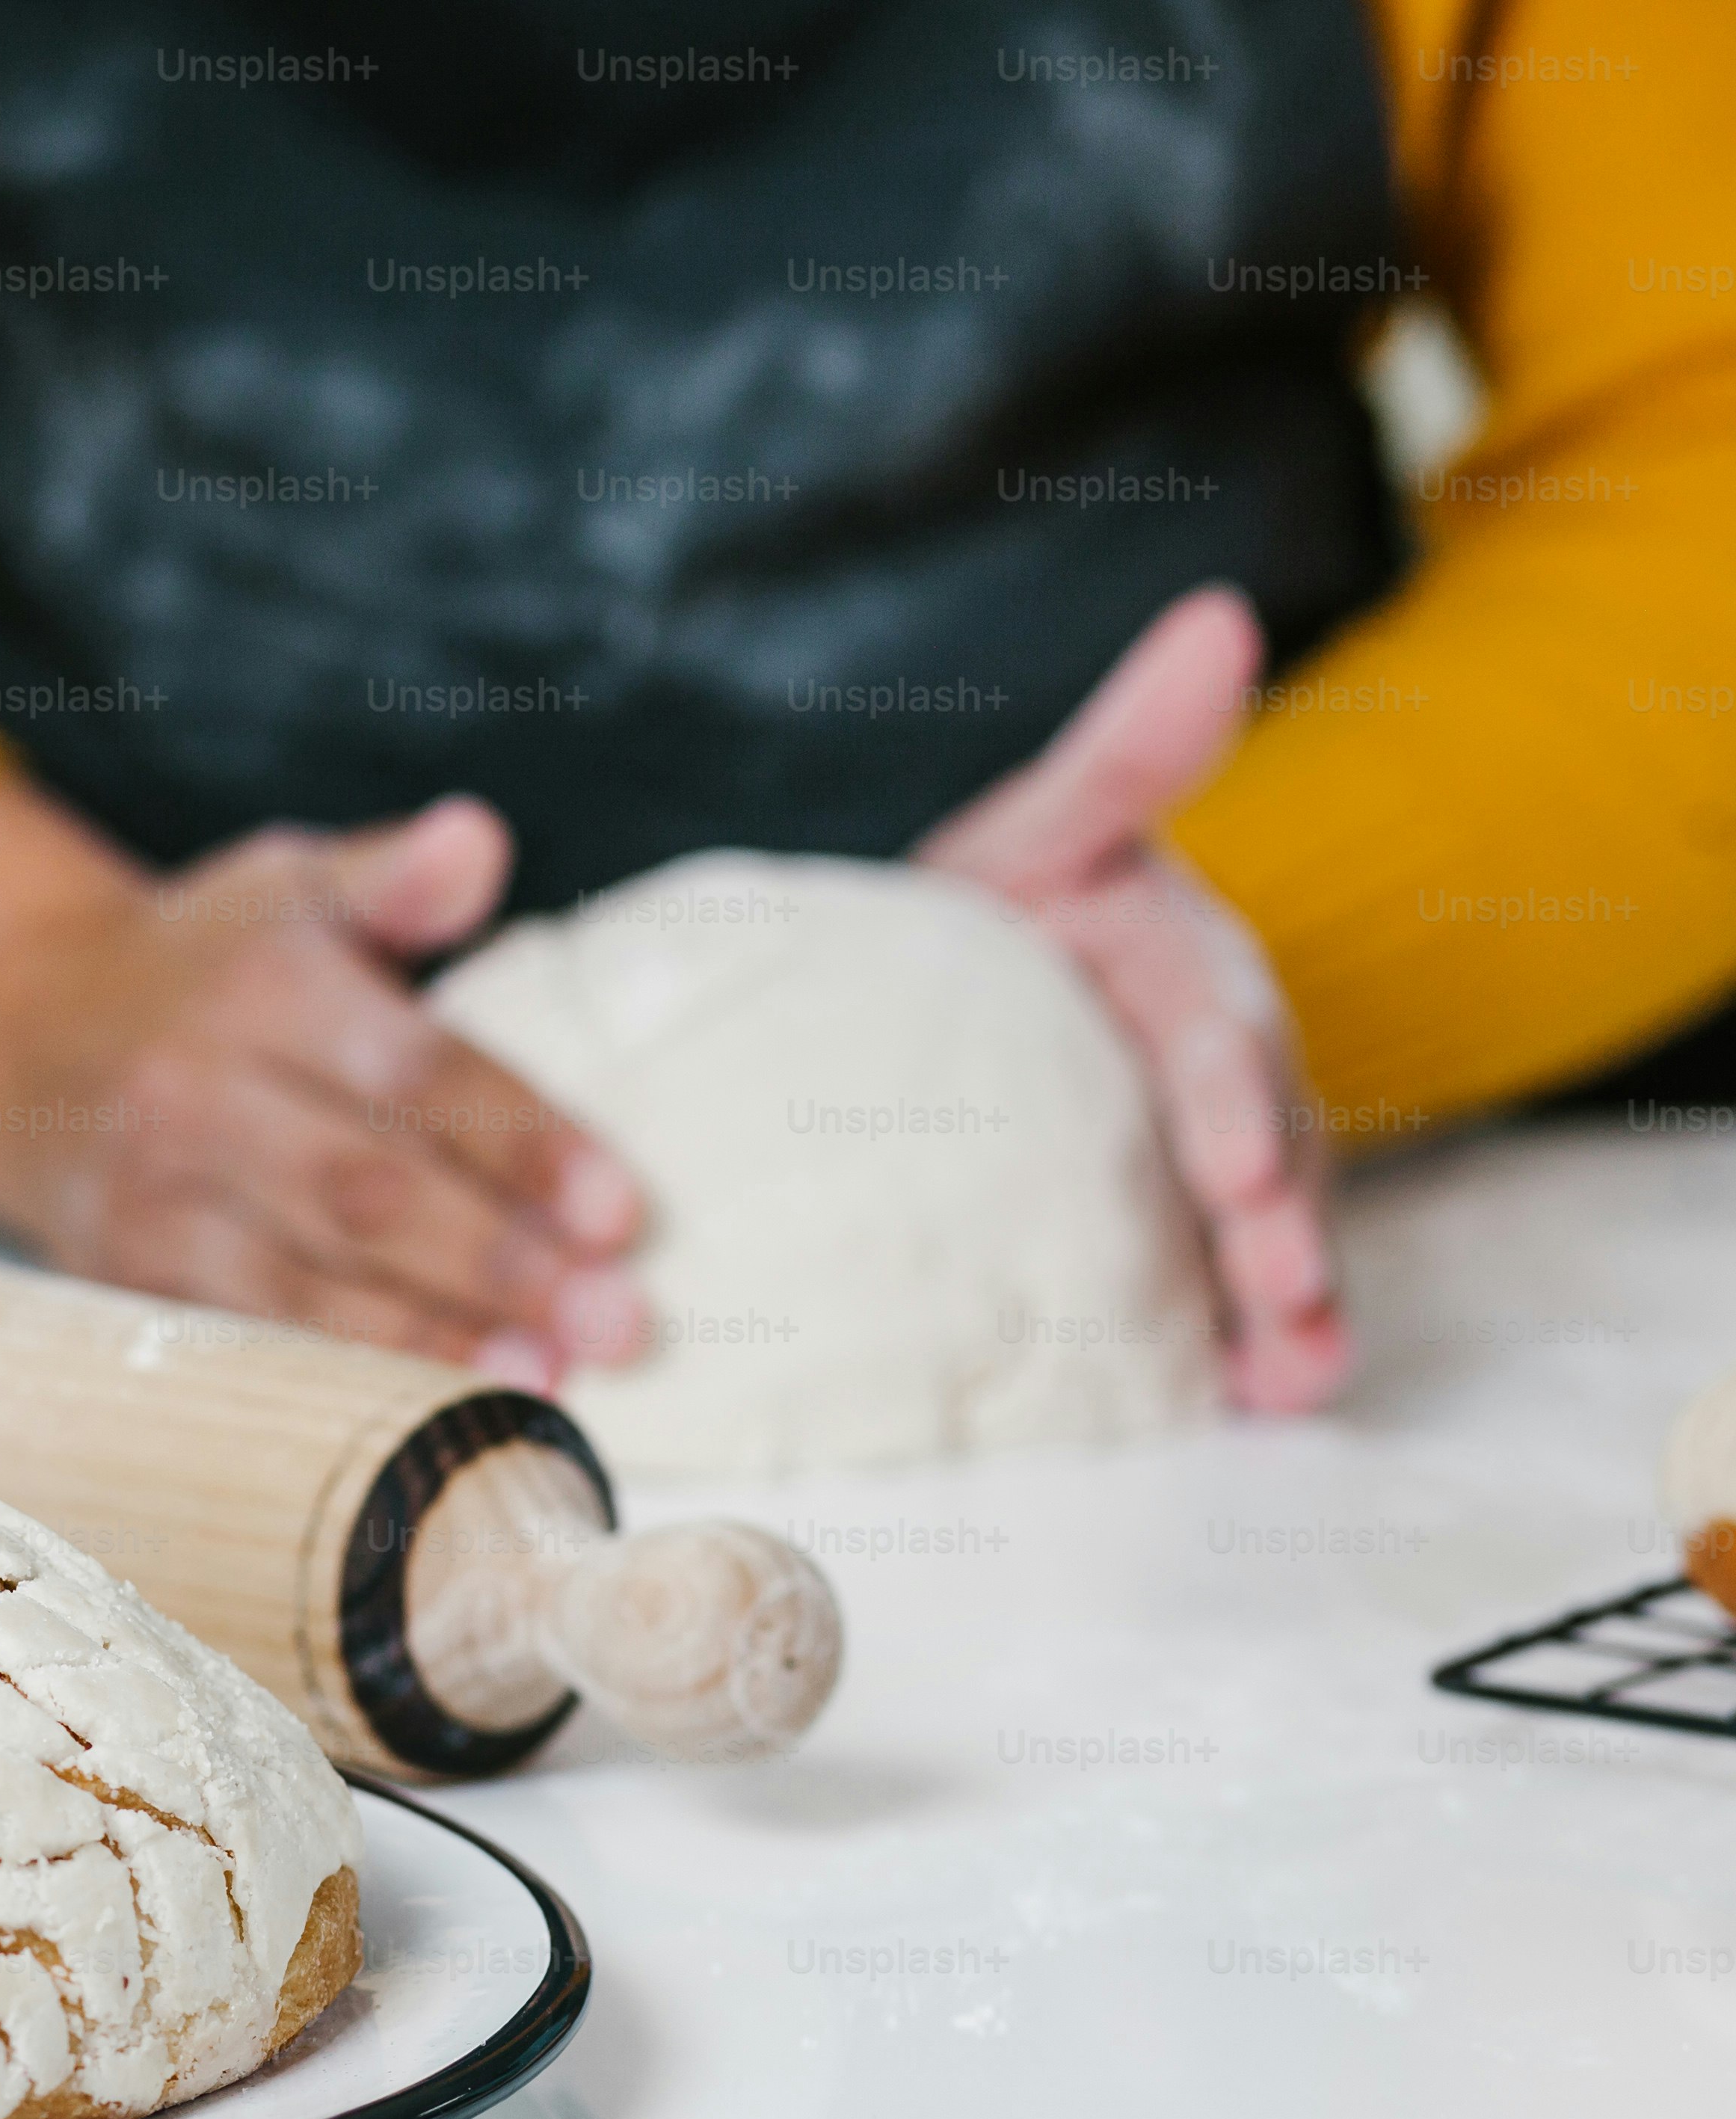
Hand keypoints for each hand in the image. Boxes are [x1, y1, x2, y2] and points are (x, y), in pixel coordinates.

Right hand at [0, 773, 647, 1384]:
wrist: (18, 1031)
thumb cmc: (207, 966)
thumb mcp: (290, 888)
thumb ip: (395, 878)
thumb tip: (477, 840)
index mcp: (260, 985)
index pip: (412, 1072)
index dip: (520, 1144)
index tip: (622, 1211)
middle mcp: (193, 1091)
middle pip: (363, 1190)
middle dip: (496, 1261)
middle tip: (619, 1320)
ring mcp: (151, 1197)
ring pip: (302, 1283)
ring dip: (430, 1340)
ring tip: (546, 1380)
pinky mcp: (126, 1277)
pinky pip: (246, 1340)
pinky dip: (344, 1384)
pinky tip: (436, 1414)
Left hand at [914, 586, 1347, 1411]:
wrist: (919, 1004)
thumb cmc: (981, 912)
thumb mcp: (1033, 829)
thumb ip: (1124, 749)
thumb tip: (1220, 622)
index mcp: (1176, 965)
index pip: (1216, 1030)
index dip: (1235, 1097)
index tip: (1242, 1171)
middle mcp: (1206, 1058)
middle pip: (1256, 1142)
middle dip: (1278, 1222)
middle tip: (1279, 1292)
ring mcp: (1192, 1146)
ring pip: (1258, 1224)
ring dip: (1289, 1302)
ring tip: (1294, 1375)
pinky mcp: (1167, 1222)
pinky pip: (1216, 1286)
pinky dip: (1250, 1347)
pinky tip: (1260, 1401)